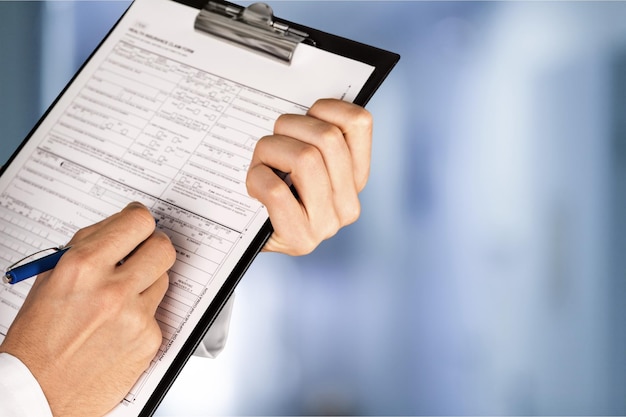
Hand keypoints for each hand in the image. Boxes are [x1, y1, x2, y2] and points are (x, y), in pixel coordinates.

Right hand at [0, 202, 175, 416]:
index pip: (137, 222)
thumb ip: (89, 248)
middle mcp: (113, 289)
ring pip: (163, 278)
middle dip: (153, 246)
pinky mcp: (149, 339)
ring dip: (147, 282)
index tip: (138, 222)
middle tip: (141, 254)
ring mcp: (135, 315)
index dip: (139, 220)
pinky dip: (143, 315)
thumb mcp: (52, 280)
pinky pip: (158, 312)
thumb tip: (119, 227)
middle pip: (163, 247)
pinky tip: (119, 327)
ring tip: (120, 299)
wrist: (37, 392)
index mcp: (83, 267)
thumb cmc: (38, 338)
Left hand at [247, 99, 372, 255]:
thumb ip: (313, 136)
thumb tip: (306, 103)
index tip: (306, 116)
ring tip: (263, 163)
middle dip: (288, 127)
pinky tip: (255, 185)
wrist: (250, 236)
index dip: (326, 107)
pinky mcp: (301, 238)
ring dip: (270, 151)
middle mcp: (348, 203)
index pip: (359, 123)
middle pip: (327, 138)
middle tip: (273, 140)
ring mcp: (327, 224)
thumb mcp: (299, 159)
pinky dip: (256, 178)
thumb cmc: (273, 192)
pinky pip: (274, 189)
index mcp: (356, 177)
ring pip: (304, 158)